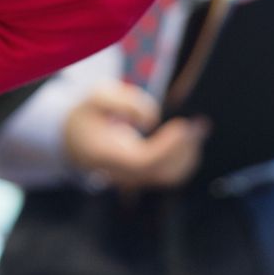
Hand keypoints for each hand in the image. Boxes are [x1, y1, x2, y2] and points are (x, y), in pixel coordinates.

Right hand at [63, 81, 209, 189]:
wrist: (74, 139)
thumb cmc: (86, 116)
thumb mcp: (95, 97)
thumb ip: (123, 101)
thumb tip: (151, 118)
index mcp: (107, 155)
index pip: (144, 161)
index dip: (167, 147)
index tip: (181, 126)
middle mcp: (123, 173)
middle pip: (162, 172)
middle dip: (184, 148)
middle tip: (198, 123)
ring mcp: (135, 177)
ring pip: (171, 176)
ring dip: (190, 153)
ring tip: (199, 126)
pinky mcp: (145, 175)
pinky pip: (172, 174)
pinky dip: (186, 157)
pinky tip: (191, 137)